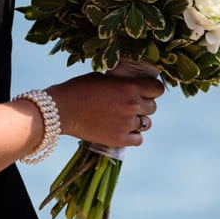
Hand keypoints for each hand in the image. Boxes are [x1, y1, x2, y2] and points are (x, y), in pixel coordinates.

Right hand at [46, 72, 163, 148]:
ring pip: (146, 124)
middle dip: (143, 106)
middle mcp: (132, 105)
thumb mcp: (102, 78)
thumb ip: (121, 83)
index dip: (152, 90)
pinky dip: (133, 136)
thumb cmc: (78, 89)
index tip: (145, 92)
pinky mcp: (119, 139)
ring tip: (123, 119)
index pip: (158, 89)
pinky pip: (138, 139)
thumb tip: (131, 84)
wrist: (61, 110)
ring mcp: (127, 123)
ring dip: (138, 121)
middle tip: (129, 106)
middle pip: (152, 107)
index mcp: (130, 87)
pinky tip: (122, 130)